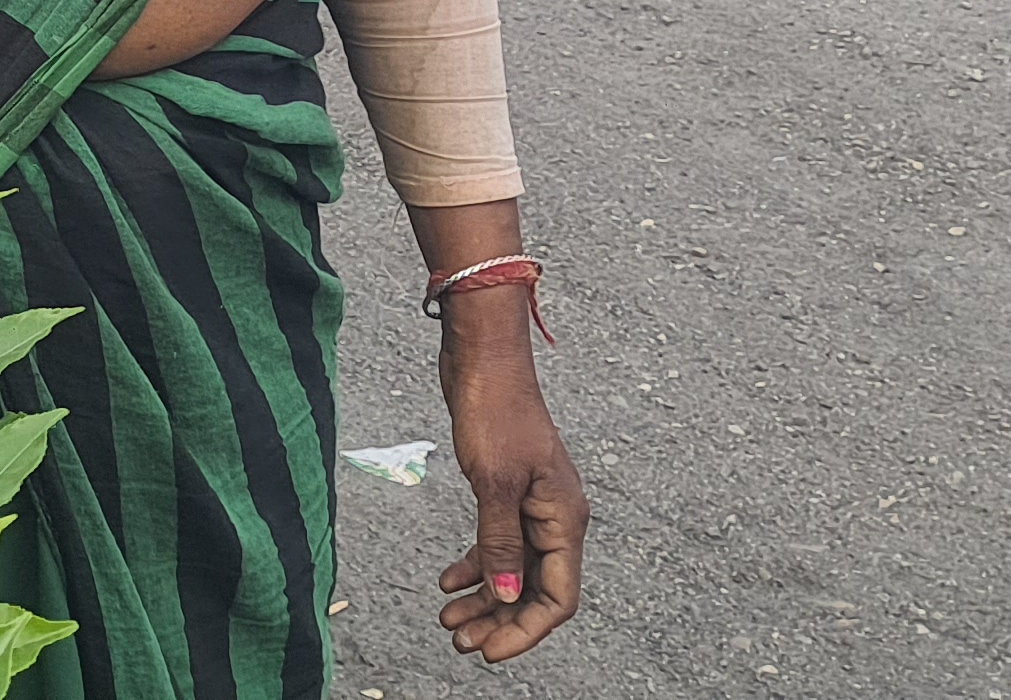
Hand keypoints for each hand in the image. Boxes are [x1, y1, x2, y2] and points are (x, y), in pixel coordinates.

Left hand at [433, 295, 587, 663]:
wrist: (484, 358)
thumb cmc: (494, 411)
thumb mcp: (493, 482)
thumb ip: (499, 542)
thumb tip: (504, 593)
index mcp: (564, 519)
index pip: (558, 598)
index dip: (526, 631)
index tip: (490, 652)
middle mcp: (555, 518)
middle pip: (534, 590)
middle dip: (500, 621)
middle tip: (459, 642)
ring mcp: (531, 505)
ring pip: (513, 570)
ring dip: (484, 598)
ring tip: (447, 621)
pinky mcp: (507, 492)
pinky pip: (497, 543)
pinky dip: (475, 565)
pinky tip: (446, 581)